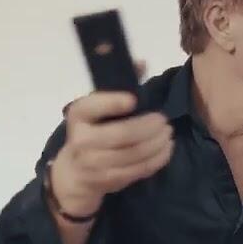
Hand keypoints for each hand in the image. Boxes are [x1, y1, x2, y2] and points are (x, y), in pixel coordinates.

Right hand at [50, 61, 170, 215]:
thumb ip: (119, 85)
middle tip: (164, 120)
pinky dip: (157, 159)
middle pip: (122, 134)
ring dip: (157, 143)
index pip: (93, 106)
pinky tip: (166, 148)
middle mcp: (82, 140)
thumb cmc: (92, 130)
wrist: (74, 172)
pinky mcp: (108, 180)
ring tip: (168, 133)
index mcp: (78, 115)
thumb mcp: (97, 108)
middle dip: (149, 127)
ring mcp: (94, 163)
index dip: (113, 102)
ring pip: (134, 154)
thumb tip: (141, 63)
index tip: (134, 100)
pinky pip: (139, 170)